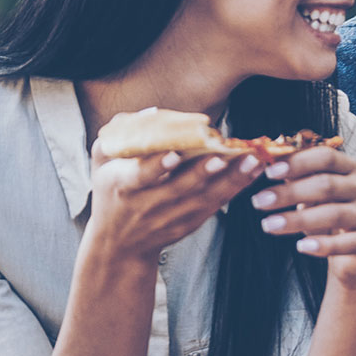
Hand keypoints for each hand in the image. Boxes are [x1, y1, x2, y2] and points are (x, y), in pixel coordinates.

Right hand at [86, 142, 261, 262]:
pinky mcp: (189, 224)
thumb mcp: (102, 164)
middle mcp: (147, 204)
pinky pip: (215, 205)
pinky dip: (236, 188)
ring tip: (250, 161)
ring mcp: (170, 217)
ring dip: (230, 180)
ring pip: (203, 199)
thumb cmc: (111, 191)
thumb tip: (153, 113)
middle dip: (201, 173)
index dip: (156, 167)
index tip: (173, 155)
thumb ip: (119, 136)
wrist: (118, 243)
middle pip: (177, 189)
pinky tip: (253, 171)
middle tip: (221, 156)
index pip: (139, 177)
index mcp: (122, 186)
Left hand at [251, 145, 355, 285]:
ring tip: (268, 225)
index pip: (326, 157)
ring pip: (334, 214)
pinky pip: (347, 243)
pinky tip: (301, 247)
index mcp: (349, 168)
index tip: (269, 172)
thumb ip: (296, 177)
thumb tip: (264, 162)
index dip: (297, 162)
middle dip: (290, 192)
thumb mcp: (312, 192)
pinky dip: (323, 245)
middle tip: (258, 201)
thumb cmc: (328, 213)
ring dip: (298, 219)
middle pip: (327, 185)